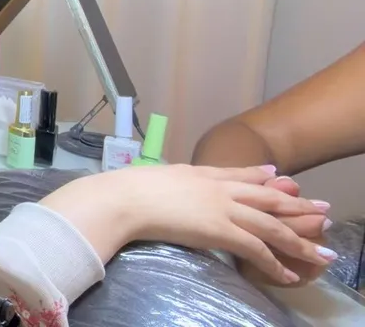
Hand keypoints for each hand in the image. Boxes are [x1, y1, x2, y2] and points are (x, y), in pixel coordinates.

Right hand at [40, 165, 333, 284]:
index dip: (264, 177)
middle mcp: (218, 188)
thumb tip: (172, 181)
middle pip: (267, 197)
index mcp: (201, 174)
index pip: (240, 174)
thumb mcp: (156, 175)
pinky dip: (274, 263)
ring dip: (299, 241)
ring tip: (320, 252)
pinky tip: (286, 273)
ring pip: (272, 225)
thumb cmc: (128, 188)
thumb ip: (172, 178)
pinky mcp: (220, 230)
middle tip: (322, 210)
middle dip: (297, 205)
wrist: (124, 198)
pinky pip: (256, 249)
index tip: (283, 178)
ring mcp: (222, 208)